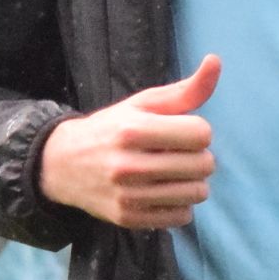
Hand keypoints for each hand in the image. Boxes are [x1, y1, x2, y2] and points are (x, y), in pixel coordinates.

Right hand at [40, 55, 221, 228]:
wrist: (62, 164)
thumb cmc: (111, 129)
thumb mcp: (142, 104)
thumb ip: (184, 89)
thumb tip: (216, 61)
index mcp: (133, 129)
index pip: (201, 134)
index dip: (198, 131)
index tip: (182, 132)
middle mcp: (129, 164)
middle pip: (203, 165)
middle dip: (198, 157)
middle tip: (179, 154)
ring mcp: (128, 195)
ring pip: (197, 193)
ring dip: (193, 182)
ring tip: (173, 173)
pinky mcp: (128, 218)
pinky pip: (182, 216)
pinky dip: (180, 204)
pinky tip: (162, 192)